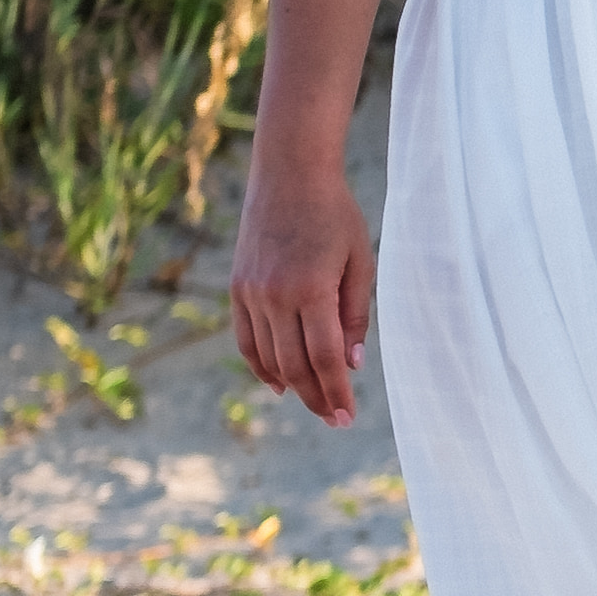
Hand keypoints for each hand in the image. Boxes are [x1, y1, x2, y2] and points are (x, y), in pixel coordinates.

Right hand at [228, 155, 375, 427]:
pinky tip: (279, 384)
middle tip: (335, 419)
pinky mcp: (237, 289)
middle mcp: (275, 295)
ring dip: (291, 386)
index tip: (347, 417)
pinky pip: (246, 340)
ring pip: (268, 357)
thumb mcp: (360, 262)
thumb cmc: (336, 216)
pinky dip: (261, 366)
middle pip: (294, 365)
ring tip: (315, 403)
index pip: (325, 357)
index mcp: (311, 289)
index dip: (336, 391)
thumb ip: (355, 315)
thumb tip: (352, 364)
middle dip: (316, 397)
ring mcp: (250, 293)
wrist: (289, 176)